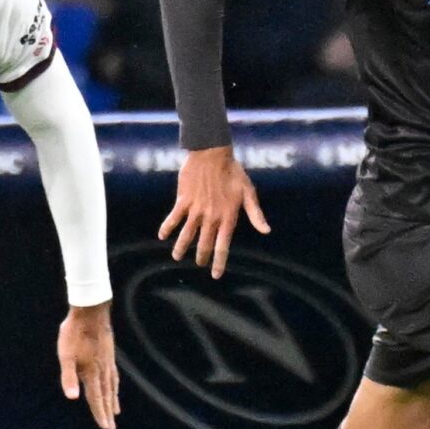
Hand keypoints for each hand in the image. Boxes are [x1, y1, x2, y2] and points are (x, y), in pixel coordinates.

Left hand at [57, 300, 118, 428]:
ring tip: (116, 411)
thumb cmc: (74, 333)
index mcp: (91, 372)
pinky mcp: (109, 355)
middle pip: (106, 395)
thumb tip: (73, 397)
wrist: (90, 312)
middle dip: (108, 412)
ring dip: (114, 400)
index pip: (96, 398)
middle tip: (111, 427)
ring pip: (112, 386)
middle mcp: (102, 370)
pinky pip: (114, 376)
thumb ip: (68, 377)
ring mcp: (108, 362)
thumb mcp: (66, 355)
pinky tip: (115, 385)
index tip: (105, 427)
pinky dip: (115, 386)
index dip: (100, 413)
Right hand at [158, 146, 270, 278]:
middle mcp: (211, 217)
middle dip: (201, 257)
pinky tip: (162, 236)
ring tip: (177, 257)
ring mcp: (196, 210)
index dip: (219, 262)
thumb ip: (256, 214)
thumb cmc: (233, 171)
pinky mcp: (184, 200)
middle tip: (199, 264)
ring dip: (181, 247)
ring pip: (186, 234)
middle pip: (204, 243)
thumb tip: (267, 230)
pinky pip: (174, 217)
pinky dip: (167, 227)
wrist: (212, 154)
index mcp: (228, 217)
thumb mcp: (248, 192)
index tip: (216, 275)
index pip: (223, 246)